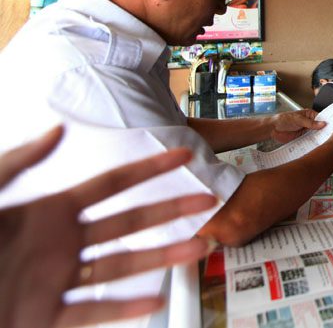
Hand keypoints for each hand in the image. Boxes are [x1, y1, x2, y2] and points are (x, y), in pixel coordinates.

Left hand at [0, 126, 218, 327]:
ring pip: (122, 266)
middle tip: (207, 201)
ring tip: (198, 248)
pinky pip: (93, 311)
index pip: (112, 184)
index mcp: (50, 211)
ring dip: (162, 257)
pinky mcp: (45, 316)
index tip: (182, 152)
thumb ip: (18, 162)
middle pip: (130, 223)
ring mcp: (57, 280)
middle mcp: (63, 243)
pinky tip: (153, 301)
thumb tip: (58, 130)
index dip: (148, 167)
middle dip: (170, 210)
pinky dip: (124, 307)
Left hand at [268, 109, 324, 142]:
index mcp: (309, 115)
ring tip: (324, 141)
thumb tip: (322, 123)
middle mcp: (309, 123)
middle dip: (323, 131)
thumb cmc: (284, 119)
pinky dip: (312, 142)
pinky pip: (309, 140)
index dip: (326, 122)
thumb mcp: (299, 120)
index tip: (332, 127)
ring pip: (315, 134)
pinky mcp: (302, 138)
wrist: (273, 129)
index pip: (321, 118)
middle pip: (319, 127)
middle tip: (329, 135)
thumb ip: (311, 123)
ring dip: (318, 137)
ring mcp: (306, 131)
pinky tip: (316, 145)